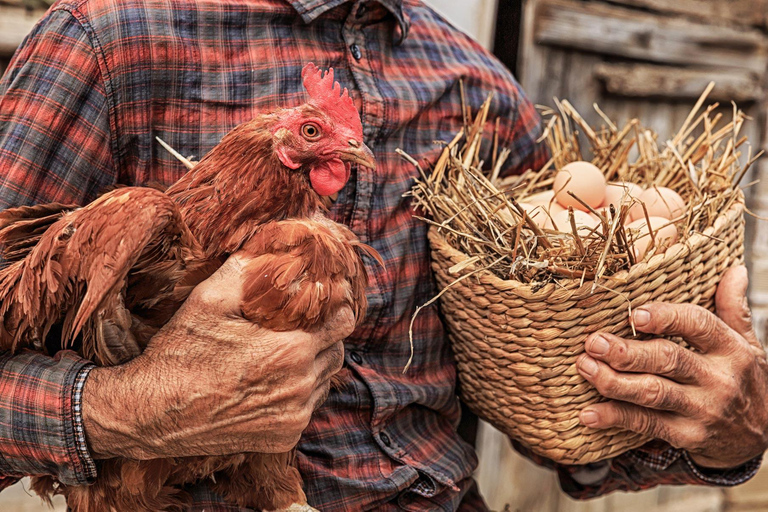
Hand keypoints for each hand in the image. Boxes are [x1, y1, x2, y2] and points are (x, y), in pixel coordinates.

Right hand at [82, 253, 352, 458]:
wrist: (150, 413)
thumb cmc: (180, 351)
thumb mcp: (210, 297)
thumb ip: (249, 265)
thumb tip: (275, 237)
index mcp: (292, 350)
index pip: (343, 321)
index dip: (337, 305)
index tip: (328, 297)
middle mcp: (301, 387)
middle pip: (337, 351)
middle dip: (325, 335)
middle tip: (301, 325)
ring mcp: (293, 416)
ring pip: (324, 381)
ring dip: (313, 365)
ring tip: (281, 353)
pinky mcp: (282, 438)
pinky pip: (306, 408)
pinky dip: (297, 394)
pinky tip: (269, 382)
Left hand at [576, 265, 767, 468]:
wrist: (760, 436)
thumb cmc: (742, 380)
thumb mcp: (747, 344)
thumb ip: (732, 309)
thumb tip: (733, 269)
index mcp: (730, 349)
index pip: (698, 325)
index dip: (665, 317)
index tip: (633, 313)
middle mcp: (718, 379)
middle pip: (668, 359)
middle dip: (627, 351)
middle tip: (593, 342)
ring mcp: (702, 410)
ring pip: (652, 393)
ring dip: (614, 381)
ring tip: (585, 367)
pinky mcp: (687, 436)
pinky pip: (647, 424)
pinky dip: (616, 418)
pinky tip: (589, 413)